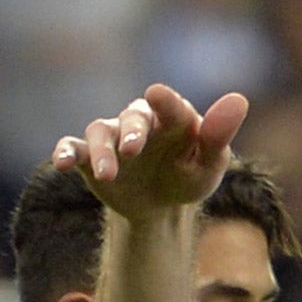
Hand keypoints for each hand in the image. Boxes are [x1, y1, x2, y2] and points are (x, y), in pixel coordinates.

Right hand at [50, 83, 247, 219]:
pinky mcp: (90, 157)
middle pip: (133, 117)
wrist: (159, 205)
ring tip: (108, 174)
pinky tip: (62, 163)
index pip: (170, 106)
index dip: (165, 101)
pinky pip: (74, 147)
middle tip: (134, 150)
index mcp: (173, 118)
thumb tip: (239, 99)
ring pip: (100, 132)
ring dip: (102, 152)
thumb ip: (218, 136)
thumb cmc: (188, 176)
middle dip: (132, 130)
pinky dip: (66, 152)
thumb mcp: (208, 164)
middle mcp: (139, 121)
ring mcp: (112, 137)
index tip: (158, 95)